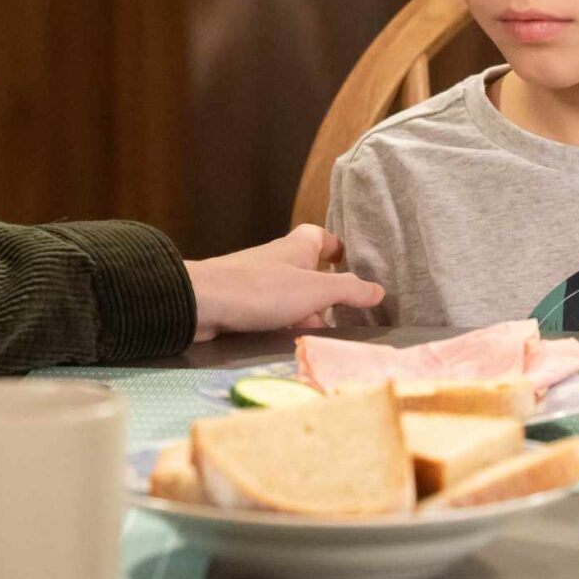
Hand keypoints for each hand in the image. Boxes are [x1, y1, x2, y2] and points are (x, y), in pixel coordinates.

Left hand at [184, 225, 383, 341]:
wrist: (200, 303)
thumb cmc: (259, 290)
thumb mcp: (314, 290)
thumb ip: (348, 290)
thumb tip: (378, 290)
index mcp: (296, 248)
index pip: (320, 236)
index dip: (335, 246)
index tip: (348, 261)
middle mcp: (276, 261)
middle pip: (307, 272)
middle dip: (325, 294)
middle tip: (344, 318)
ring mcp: (255, 282)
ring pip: (289, 297)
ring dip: (304, 314)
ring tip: (319, 338)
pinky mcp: (238, 303)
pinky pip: (269, 313)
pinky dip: (282, 325)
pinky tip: (287, 342)